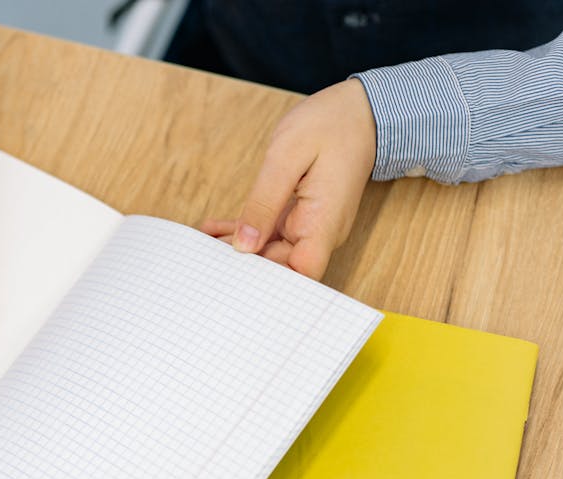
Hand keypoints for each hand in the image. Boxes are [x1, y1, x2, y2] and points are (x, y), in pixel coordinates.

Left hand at [202, 79, 375, 279]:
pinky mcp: (303, 219)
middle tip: (203, 254)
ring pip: (272, 252)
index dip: (268, 281)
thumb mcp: (287, 156)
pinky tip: (217, 230)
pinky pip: (272, 234)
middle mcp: (321, 233)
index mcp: (324, 223)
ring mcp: (312, 227)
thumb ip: (264, 202)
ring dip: (238, 248)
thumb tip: (245, 245)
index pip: (300, 274)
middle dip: (243, 264)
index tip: (234, 274)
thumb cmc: (330, 126)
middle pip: (281, 267)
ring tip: (203, 241)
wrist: (359, 113)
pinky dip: (245, 232)